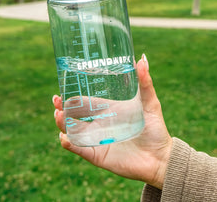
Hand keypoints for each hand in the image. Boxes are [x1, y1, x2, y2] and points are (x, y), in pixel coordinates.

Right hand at [53, 55, 171, 188]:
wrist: (160, 157)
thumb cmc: (156, 129)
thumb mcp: (150, 103)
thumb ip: (145, 83)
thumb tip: (142, 58)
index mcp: (109, 111)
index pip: (87, 102)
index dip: (74, 96)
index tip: (64, 87)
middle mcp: (100, 124)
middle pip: (76, 115)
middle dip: (63, 108)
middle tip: (56, 100)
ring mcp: (97, 140)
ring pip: (74, 130)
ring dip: (63, 123)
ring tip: (58, 114)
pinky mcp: (97, 155)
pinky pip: (80, 149)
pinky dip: (69, 143)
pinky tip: (65, 136)